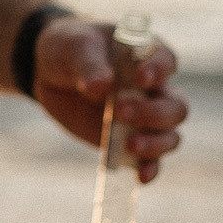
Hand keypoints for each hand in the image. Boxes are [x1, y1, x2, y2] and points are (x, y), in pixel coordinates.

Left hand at [35, 16, 189, 181]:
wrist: (47, 71)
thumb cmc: (69, 50)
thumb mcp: (74, 47)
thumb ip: (89, 64)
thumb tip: (102, 85)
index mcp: (145, 56)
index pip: (166, 61)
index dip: (159, 70)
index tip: (141, 78)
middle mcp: (155, 89)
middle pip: (175, 106)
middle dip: (153, 113)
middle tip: (120, 111)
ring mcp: (145, 117)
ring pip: (169, 135)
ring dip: (155, 143)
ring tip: (130, 144)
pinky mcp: (131, 139)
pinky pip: (151, 159)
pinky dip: (150, 168)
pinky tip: (141, 175)